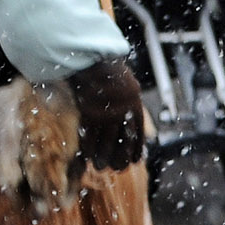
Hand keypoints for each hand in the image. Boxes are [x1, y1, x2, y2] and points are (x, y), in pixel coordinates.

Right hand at [65, 57, 147, 171]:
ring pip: (105, 144)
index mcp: (134, 104)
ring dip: (102, 157)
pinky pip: (89, 137)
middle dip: (119, 158)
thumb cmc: (106, 68)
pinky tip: (86, 155)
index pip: (137, 134)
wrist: (89, 56)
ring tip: (100, 166)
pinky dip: (87, 148)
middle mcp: (122, 112)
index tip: (134, 160)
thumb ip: (127, 99)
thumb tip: (130, 119)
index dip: (135, 149)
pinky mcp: (89, 114)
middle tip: (117, 168)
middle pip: (122, 143)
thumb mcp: (125, 81)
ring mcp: (105, 113)